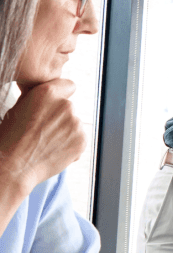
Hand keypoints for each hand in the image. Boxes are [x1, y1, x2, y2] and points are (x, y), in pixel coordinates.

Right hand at [0, 79, 85, 195]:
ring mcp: (75, 122)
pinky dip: (71, 145)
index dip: (62, 95)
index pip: (68, 85)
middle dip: (60, 118)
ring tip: (46, 144)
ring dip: (66, 132)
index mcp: (48, 93)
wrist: (13, 166)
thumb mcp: (18, 108)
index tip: (56, 104)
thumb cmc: (11, 138)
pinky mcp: (82, 139)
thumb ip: (38, 97)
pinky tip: (54, 151)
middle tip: (43, 132)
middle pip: (69, 108)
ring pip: (74, 124)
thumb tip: (46, 90)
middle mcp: (65, 105)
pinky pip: (79, 139)